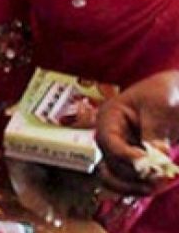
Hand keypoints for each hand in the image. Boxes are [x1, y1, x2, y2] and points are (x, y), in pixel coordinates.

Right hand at [97, 70, 178, 195]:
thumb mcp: (160, 105)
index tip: (146, 163)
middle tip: (159, 176)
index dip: (125, 155)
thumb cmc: (165, 92)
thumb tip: (156, 154)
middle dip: (133, 173)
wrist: (177, 95)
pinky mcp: (132, 161)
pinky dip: (136, 187)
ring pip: (114, 177)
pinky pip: (126, 180)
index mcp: (109, 117)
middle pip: (110, 163)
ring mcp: (119, 150)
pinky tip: (152, 188)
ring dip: (132, 186)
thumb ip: (155, 130)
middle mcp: (109, 136)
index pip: (109, 142)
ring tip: (155, 186)